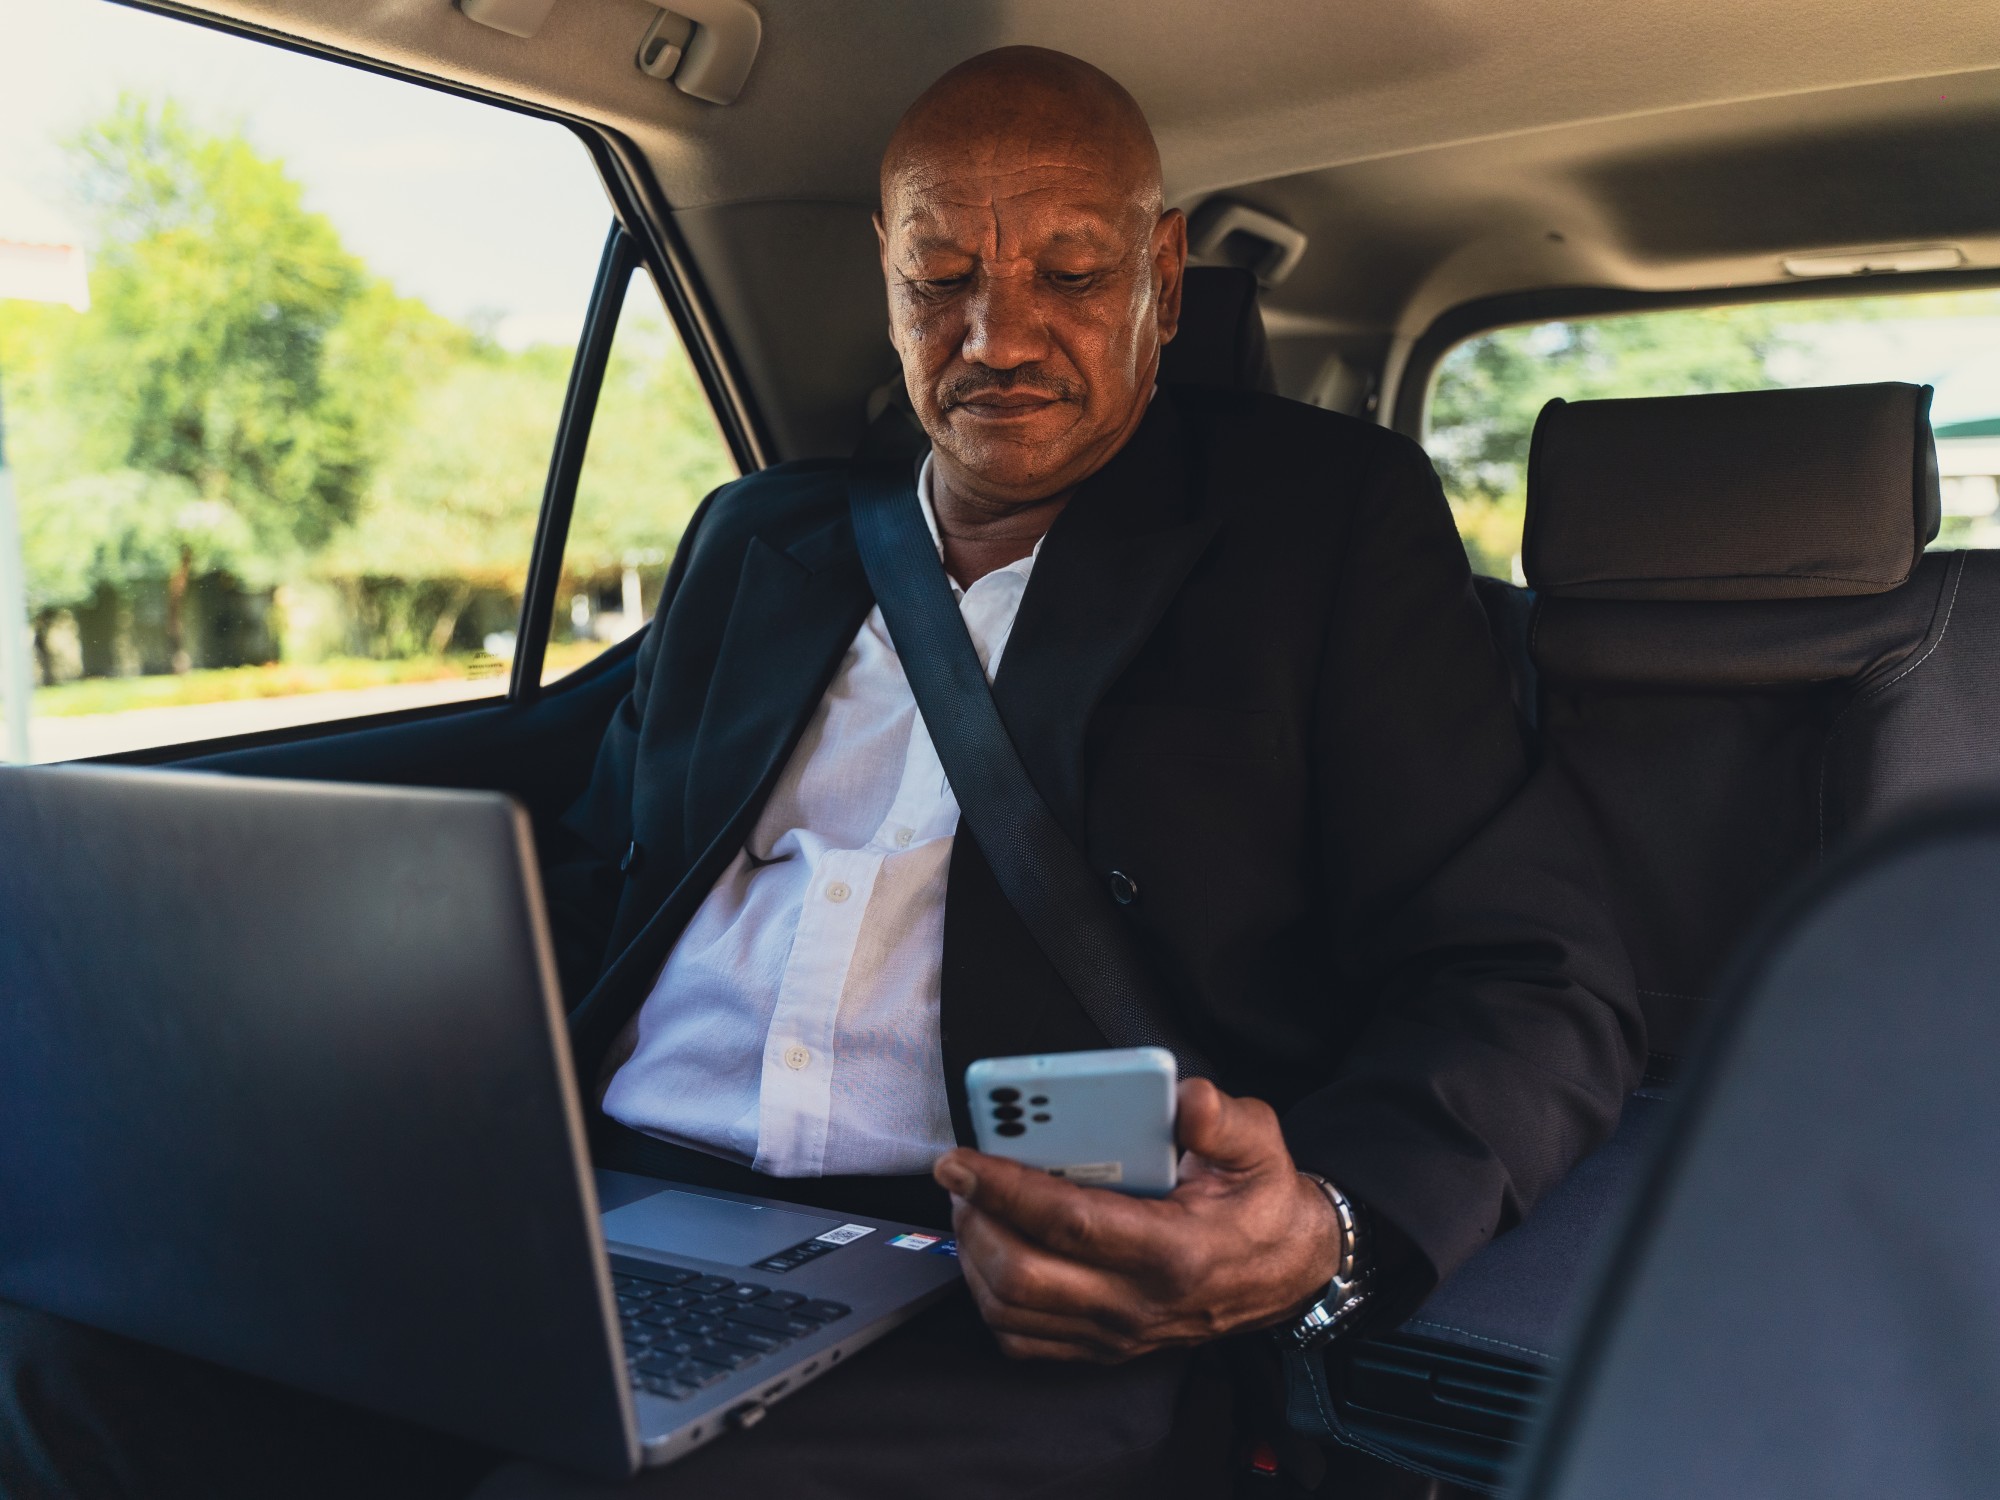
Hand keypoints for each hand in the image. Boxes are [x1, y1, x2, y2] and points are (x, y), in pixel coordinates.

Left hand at [933, 1078, 1341, 1362]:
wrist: (1289, 1272)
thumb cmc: (1263, 1203)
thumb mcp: (1261, 1146)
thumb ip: (1223, 1120)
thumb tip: (1185, 1099)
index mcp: (1173, 1250)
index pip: (1068, 1223)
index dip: (1004, 1188)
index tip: (960, 1160)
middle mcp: (1138, 1303)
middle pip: (1024, 1276)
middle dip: (975, 1222)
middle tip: (960, 1178)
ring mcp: (1118, 1334)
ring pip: (1013, 1313)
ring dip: (975, 1258)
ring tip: (971, 1207)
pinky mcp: (1105, 1349)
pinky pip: (1025, 1339)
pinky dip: (991, 1298)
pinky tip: (992, 1250)